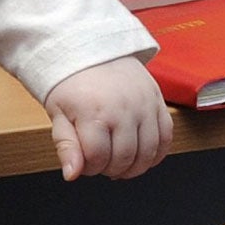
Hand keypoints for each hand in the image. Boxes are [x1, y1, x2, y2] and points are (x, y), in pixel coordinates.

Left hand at [42, 57, 171, 179]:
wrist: (92, 49)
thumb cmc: (72, 82)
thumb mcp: (59, 113)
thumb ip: (66, 146)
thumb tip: (72, 174)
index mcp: (94, 112)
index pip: (97, 159)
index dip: (89, 168)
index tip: (84, 162)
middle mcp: (123, 109)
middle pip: (124, 158)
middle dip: (110, 169)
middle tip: (101, 162)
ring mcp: (145, 105)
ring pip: (148, 153)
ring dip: (134, 167)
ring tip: (120, 164)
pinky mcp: (158, 101)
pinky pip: (166, 138)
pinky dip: (156, 154)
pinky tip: (141, 156)